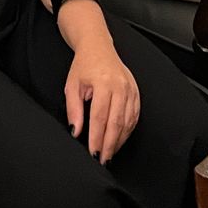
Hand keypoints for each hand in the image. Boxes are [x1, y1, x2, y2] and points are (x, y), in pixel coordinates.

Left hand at [64, 35, 139, 163]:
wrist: (98, 47)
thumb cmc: (84, 66)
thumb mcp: (72, 85)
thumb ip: (74, 110)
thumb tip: (76, 131)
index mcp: (103, 82)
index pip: (100, 117)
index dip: (97, 138)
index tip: (93, 152)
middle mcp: (120, 86)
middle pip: (116, 122)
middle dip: (109, 144)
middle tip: (102, 159)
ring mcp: (130, 89)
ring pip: (127, 122)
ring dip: (118, 140)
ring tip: (109, 152)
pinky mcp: (136, 92)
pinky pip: (134, 116)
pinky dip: (127, 131)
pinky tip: (119, 139)